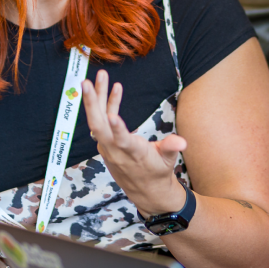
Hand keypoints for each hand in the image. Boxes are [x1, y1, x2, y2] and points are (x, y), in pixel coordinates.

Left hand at [82, 70, 188, 215]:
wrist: (146, 191)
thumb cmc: (158, 172)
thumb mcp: (168, 161)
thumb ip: (171, 148)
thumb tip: (182, 141)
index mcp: (133, 154)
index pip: (122, 142)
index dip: (117, 129)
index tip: (112, 115)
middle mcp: (116, 150)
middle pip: (98, 126)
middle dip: (92, 104)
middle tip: (86, 83)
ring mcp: (108, 147)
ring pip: (97, 121)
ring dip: (96, 98)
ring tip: (100, 76)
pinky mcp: (107, 143)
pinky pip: (102, 121)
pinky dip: (106, 104)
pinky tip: (115, 89)